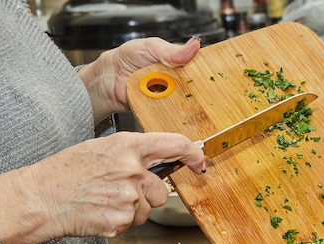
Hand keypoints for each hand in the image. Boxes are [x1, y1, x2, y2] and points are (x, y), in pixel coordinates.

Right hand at [0, 131, 204, 243]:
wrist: (39, 198)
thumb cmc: (64, 172)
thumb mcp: (100, 148)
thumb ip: (131, 152)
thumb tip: (157, 160)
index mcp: (126, 146)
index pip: (173, 145)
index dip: (192, 153)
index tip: (199, 160)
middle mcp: (132, 170)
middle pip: (161, 189)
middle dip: (147, 194)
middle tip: (118, 190)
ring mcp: (128, 198)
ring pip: (147, 209)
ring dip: (132, 209)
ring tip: (104, 200)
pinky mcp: (121, 221)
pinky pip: (132, 223)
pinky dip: (120, 221)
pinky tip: (100, 212)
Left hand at [78, 36, 200, 123]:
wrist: (108, 81)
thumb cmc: (126, 59)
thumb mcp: (149, 48)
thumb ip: (171, 50)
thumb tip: (194, 46)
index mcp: (179, 63)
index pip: (200, 68)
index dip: (209, 73)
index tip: (216, 78)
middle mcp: (178, 81)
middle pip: (198, 89)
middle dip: (202, 93)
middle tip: (201, 93)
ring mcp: (171, 97)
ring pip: (188, 104)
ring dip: (190, 106)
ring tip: (190, 104)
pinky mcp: (163, 111)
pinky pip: (174, 116)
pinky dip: (177, 116)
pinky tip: (180, 115)